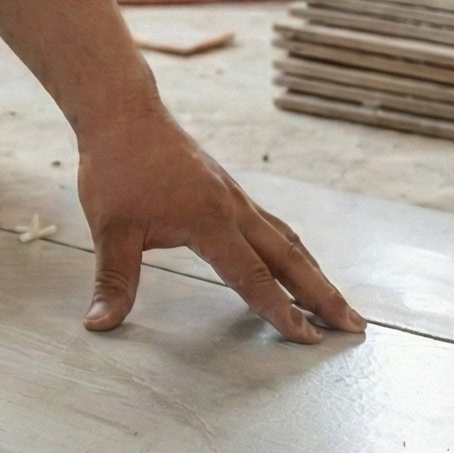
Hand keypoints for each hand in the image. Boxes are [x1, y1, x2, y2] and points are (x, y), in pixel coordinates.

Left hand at [76, 109, 364, 342]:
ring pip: (286, 240)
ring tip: (338, 302)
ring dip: (314, 272)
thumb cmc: (115, 168)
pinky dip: (293, 249)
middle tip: (354, 326)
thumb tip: (99, 324)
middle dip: (322, 295)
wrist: (122, 112)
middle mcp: (233, 209)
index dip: (280, 311)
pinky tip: (297, 260)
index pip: (253, 276)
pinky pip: (272, 225)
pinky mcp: (229, 189)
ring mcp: (235, 197)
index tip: (310, 339)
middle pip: (288, 258)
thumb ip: (113, 281)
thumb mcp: (109, 229)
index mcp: (209, 221)